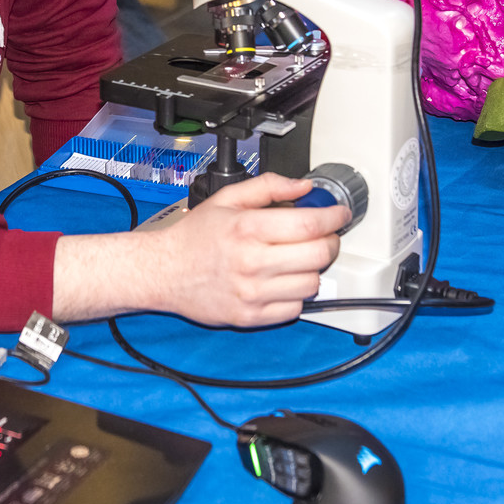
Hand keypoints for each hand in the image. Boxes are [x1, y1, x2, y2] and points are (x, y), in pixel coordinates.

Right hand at [148, 173, 344, 327]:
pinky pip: (295, 308)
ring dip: (313, 269)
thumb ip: (268, 187)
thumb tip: (303, 187)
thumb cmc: (194, 237)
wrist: (164, 272)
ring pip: (312, 284)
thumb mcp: (227, 199)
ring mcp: (252, 293)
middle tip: (323, 236)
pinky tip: (282, 280)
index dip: (333, 217)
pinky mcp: (251, 316)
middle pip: (318, 255)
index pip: (309, 224)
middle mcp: (252, 262)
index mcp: (247, 228)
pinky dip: (296, 294)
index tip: (339, 214)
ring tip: (298, 259)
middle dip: (329, 242)